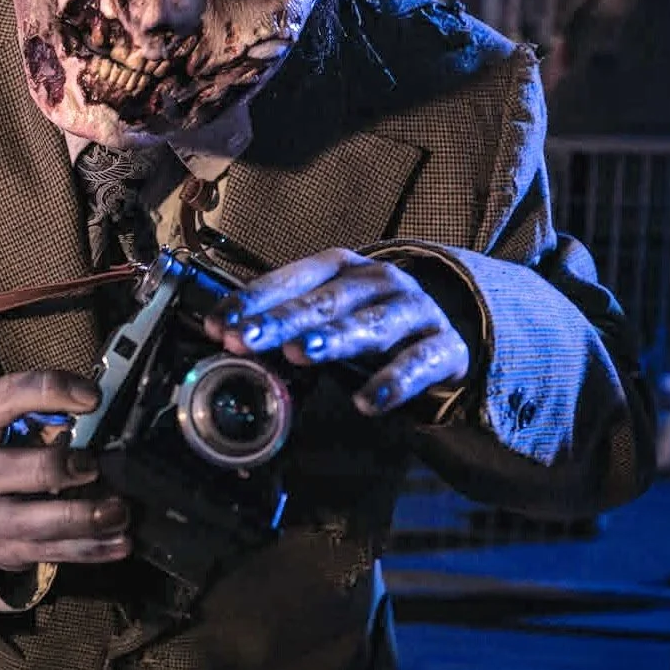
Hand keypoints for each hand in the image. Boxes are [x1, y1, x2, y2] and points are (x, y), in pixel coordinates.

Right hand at [0, 370, 131, 571]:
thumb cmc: (6, 440)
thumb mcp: (15, 414)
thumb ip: (50, 409)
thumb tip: (98, 405)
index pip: (3, 398)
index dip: (48, 393)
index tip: (92, 399)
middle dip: (47, 469)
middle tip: (90, 466)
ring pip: (20, 523)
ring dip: (74, 518)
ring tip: (117, 512)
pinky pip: (43, 552)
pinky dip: (86, 549)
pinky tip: (119, 542)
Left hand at [203, 249, 470, 415]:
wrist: (448, 332)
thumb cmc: (372, 321)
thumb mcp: (330, 312)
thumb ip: (288, 322)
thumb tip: (229, 338)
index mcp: (342, 267)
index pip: (291, 279)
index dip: (253, 301)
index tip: (220, 325)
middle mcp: (378, 281)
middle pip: (324, 300)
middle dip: (281, 319)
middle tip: (247, 338)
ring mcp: (415, 311)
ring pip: (370, 324)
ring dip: (334, 338)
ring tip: (302, 353)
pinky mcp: (445, 346)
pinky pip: (417, 364)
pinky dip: (392, 382)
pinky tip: (367, 402)